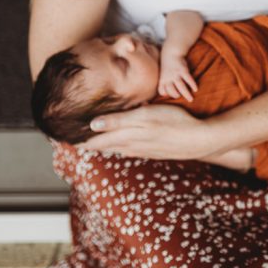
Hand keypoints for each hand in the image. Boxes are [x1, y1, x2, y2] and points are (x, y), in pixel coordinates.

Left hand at [81, 104, 216, 159]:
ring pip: (119, 149)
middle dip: (91, 145)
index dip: (82, 140)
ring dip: (106, 147)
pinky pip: (132, 150)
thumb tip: (92, 125)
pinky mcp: (156, 150)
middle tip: (75, 142)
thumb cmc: (174, 122)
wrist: (200, 139)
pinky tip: (124, 145)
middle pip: (107, 146)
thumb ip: (118, 120)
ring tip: (94, 144)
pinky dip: (121, 147)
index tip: (67, 139)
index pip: (98, 140)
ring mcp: (145, 150)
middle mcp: (133, 146)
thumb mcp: (145, 116)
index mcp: (128, 136)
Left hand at [158, 53, 197, 101]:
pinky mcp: (183, 70)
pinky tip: (195, 89)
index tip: (172, 95)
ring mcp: (175, 74)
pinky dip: (192, 85)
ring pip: (181, 86)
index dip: (167, 94)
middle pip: (172, 91)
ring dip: (186, 94)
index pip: (162, 91)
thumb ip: (164, 84)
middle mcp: (168, 78)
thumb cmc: (168, 67)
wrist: (171, 53)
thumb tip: (167, 95)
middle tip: (182, 97)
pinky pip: (188, 79)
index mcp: (162, 80)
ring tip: (191, 99)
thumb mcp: (162, 75)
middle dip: (177, 96)